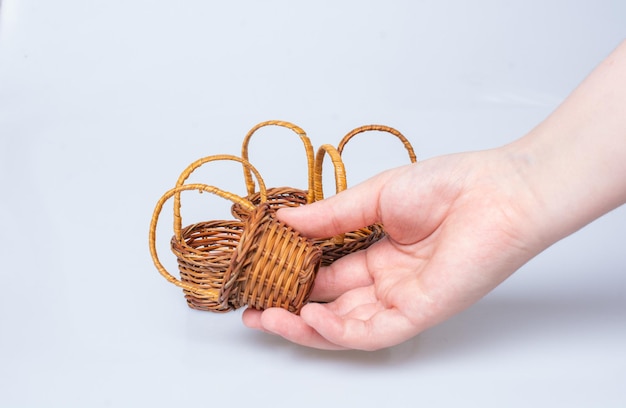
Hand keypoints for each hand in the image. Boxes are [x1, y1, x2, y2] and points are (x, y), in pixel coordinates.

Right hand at [242, 148, 544, 349]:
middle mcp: (389, 281)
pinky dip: (340, 331)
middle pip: (332, 306)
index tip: (261, 274)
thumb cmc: (447, 185)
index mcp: (380, 253)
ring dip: (307, 327)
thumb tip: (284, 219)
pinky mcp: (421, 311)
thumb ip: (329, 216)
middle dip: (292, 310)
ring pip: (348, 327)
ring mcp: (404, 299)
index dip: (294, 278)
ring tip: (268, 319)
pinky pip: (374, 331)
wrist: (498, 189)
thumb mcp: (373, 195)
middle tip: (255, 310)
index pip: (328, 274)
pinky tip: (310, 319)